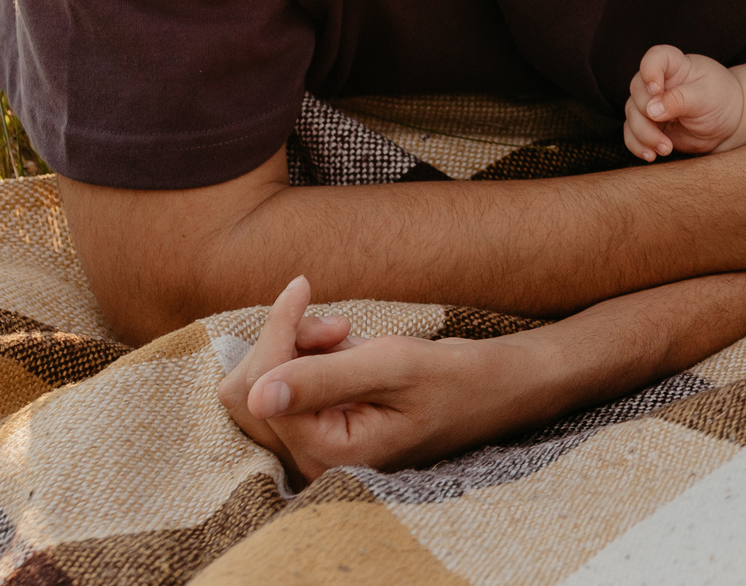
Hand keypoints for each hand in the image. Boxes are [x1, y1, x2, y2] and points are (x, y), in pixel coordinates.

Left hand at [216, 276, 537, 487]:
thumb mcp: (397, 367)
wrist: (497, 389)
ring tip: (346, 333)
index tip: (303, 286)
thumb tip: (257, 395)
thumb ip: (325, 379)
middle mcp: (313, 459)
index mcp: (329, 454)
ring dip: (296, 346)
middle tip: (337, 324)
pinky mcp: (323, 430)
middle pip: (249, 393)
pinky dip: (309, 356)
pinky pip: (287, 387)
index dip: (277, 331)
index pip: (260, 389)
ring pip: (263, 386)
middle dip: (284, 342)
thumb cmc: (457, 379)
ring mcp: (316, 446)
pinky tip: (349, 347)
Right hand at [625, 45, 745, 159]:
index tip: (656, 90)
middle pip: (637, 91)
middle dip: (647, 112)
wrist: (728, 122)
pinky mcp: (649, 125)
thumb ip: (680, 100)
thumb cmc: (721, 99)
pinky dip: (638, 145)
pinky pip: (632, 134)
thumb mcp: (706, 97)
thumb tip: (651, 110)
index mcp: (675, 65)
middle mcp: (659, 82)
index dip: (649, 71)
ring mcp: (651, 103)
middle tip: (664, 126)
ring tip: (666, 148)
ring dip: (644, 134)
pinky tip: (651, 155)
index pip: (655, 57)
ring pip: (632, 115)